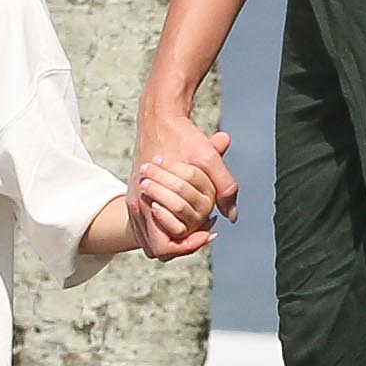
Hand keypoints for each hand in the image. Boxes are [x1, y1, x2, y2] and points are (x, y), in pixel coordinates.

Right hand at [134, 106, 234, 256]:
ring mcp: (133, 202)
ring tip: (199, 222)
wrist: (159, 116)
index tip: (208, 232)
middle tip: (205, 229)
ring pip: (151, 239)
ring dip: (174, 235)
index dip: (187, 246)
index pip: (164, 248)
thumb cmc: (182, 136)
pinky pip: (148, 225)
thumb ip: (224, 188)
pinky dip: (167, 225)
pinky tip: (187, 213)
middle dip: (183, 243)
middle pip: (157, 249)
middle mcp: (136, 206)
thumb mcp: (208, 159)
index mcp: (148, 202)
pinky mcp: (135, 196)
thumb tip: (232, 217)